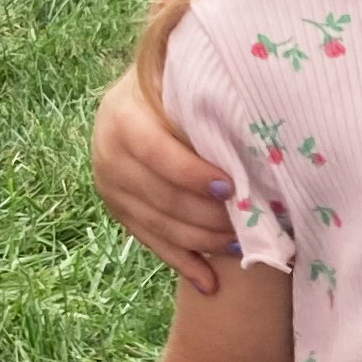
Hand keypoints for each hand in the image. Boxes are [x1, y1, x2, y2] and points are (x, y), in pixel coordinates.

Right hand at [94, 68, 238, 294]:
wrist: (136, 98)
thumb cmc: (172, 84)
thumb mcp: (178, 78)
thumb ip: (200, 93)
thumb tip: (247, 106)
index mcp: (123, 120)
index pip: (157, 154)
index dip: (193, 176)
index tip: (231, 188)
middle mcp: (109, 158)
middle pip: (162, 199)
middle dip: (210, 216)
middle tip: (252, 221)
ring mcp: (112, 190)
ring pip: (161, 228)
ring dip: (205, 242)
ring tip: (243, 245)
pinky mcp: (121, 214)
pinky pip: (154, 245)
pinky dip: (185, 265)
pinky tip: (210, 283)